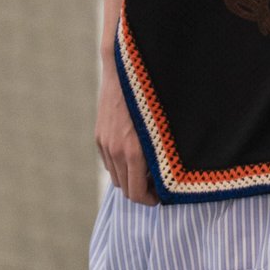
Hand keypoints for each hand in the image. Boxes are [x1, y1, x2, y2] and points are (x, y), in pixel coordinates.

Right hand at [96, 58, 158, 205]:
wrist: (126, 68)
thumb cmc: (156, 96)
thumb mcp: (166, 129)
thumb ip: (163, 156)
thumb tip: (169, 176)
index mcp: (133, 152)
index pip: (137, 194)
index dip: (151, 201)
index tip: (163, 196)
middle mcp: (115, 151)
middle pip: (125, 188)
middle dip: (142, 190)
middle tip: (159, 185)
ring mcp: (104, 143)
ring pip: (116, 176)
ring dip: (131, 178)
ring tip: (149, 169)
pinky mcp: (99, 135)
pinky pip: (109, 161)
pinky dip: (121, 165)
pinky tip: (135, 154)